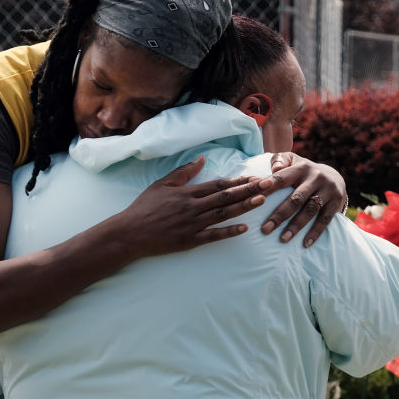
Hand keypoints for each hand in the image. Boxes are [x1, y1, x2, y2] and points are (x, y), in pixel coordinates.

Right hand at [120, 155, 271, 255]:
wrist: (129, 233)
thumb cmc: (144, 207)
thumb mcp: (162, 184)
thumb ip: (184, 172)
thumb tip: (202, 158)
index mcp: (187, 192)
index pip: (218, 184)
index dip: (238, 181)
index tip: (255, 177)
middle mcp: (193, 207)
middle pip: (226, 197)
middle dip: (249, 190)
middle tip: (269, 185)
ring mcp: (192, 224)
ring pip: (223, 214)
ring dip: (244, 207)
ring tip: (262, 201)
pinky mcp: (190, 240)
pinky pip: (213, 236)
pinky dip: (229, 232)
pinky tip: (244, 229)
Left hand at [259, 153, 346, 246]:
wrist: (334, 176)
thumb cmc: (303, 171)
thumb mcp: (292, 160)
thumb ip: (279, 160)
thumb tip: (273, 169)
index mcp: (301, 167)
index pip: (282, 178)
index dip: (268, 189)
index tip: (255, 201)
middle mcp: (315, 177)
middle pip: (296, 198)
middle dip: (279, 215)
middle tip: (265, 229)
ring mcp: (328, 189)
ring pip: (310, 210)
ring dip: (296, 226)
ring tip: (283, 239)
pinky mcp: (336, 201)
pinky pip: (325, 219)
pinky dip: (315, 232)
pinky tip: (305, 244)